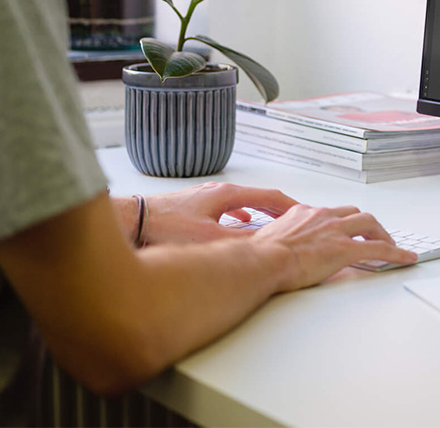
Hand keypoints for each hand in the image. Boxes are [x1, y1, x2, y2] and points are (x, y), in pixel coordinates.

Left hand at [142, 182, 299, 244]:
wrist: (132, 219)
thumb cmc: (166, 226)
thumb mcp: (209, 239)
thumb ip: (240, 243)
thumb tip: (267, 247)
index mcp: (228, 195)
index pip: (270, 197)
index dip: (291, 207)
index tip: (307, 213)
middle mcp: (219, 191)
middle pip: (259, 197)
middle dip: (279, 210)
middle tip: (296, 219)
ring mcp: (206, 197)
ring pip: (242, 203)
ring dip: (260, 213)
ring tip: (272, 223)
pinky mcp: (193, 206)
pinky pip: (227, 209)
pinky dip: (241, 216)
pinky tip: (238, 225)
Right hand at [256, 204, 417, 291]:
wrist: (261, 260)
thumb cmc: (258, 256)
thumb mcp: (269, 240)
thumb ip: (280, 240)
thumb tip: (277, 251)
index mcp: (303, 213)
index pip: (329, 213)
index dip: (340, 222)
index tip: (343, 231)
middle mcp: (322, 216)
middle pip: (353, 213)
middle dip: (366, 224)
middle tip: (373, 236)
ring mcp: (335, 230)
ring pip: (368, 223)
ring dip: (381, 234)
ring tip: (390, 245)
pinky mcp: (344, 248)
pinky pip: (378, 248)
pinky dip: (396, 253)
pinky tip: (406, 258)